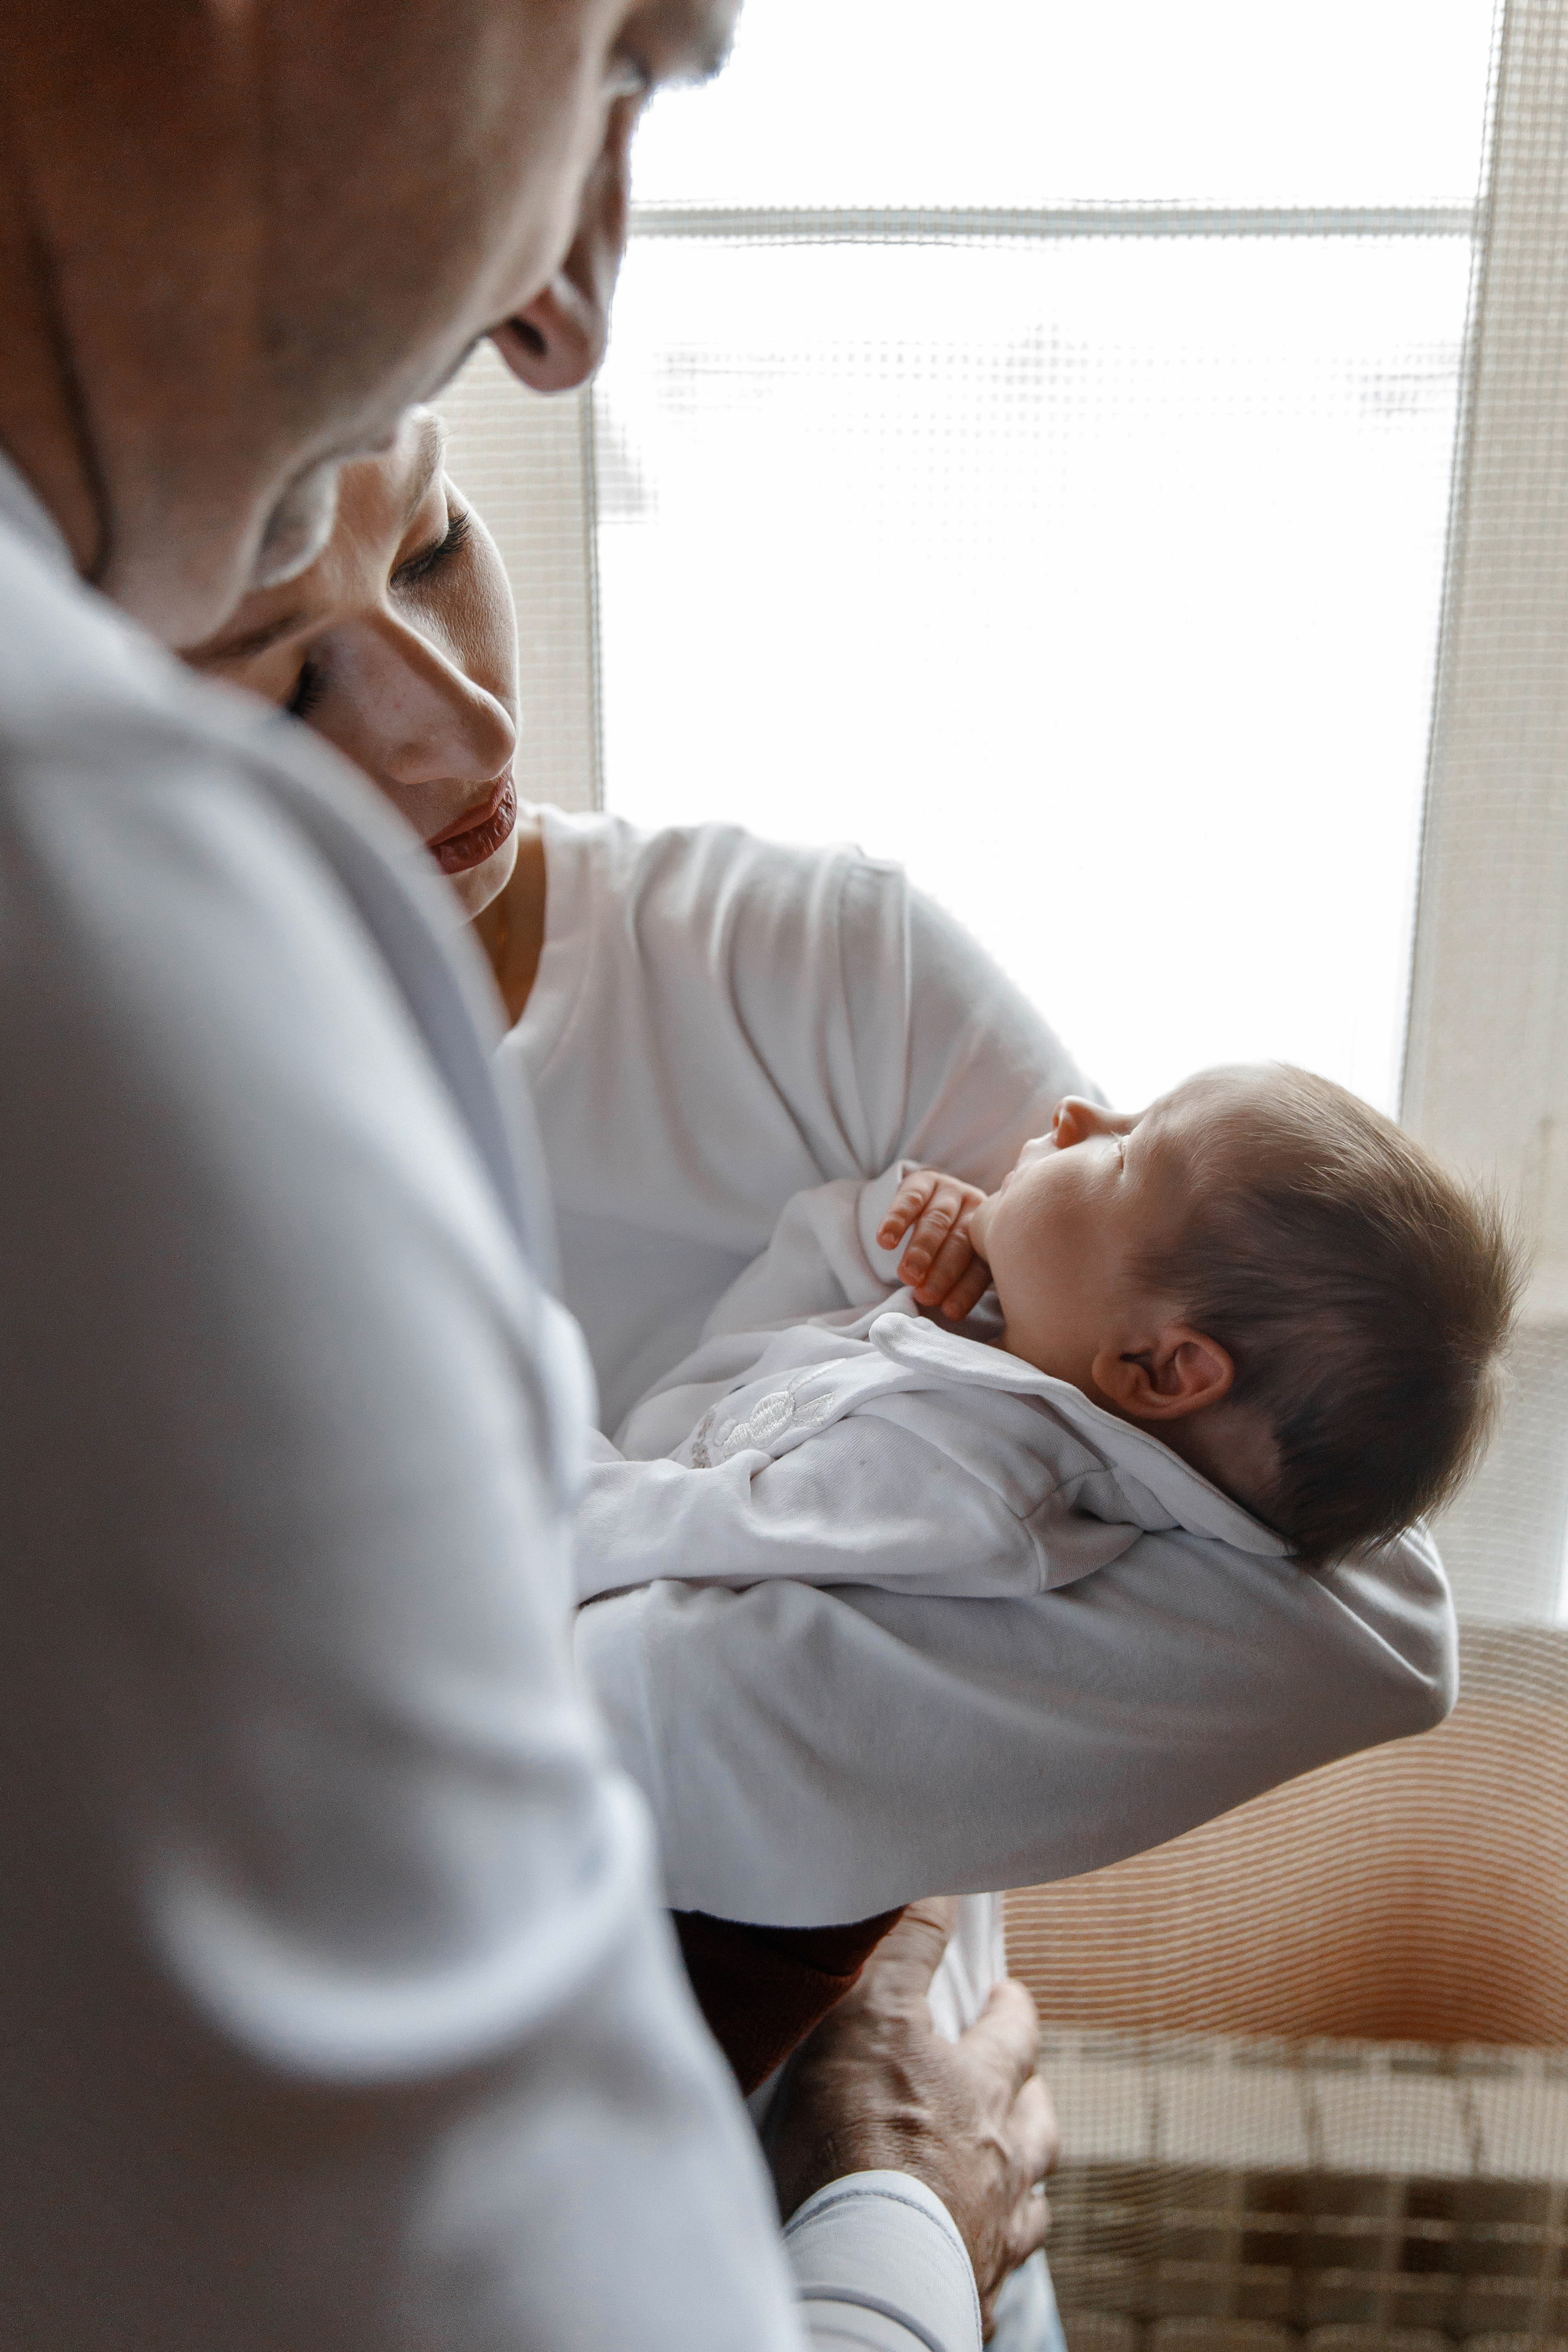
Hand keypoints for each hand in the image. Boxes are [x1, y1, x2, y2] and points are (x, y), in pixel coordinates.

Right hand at [763, 1900, 1059, 2333]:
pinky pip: (1004, 2256)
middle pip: (1036, 2113)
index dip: (1009, 2004)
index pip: (1011, 2027)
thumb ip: (905, 1952)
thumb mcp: (870, 2018)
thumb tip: (938, 1889)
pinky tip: (984, 2236)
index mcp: (978, 2086)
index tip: (1005, 1990)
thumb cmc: (859, 2138)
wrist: (869, 2267)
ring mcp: (996, 2224)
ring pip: (1033, 2187)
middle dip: (1029, 2084)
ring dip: (1027, 2161)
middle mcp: (1002, 2154)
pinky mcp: (977, 2284)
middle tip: (1018, 2067)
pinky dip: (999, 2236)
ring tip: (1016, 2156)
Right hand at [877, 1170, 992, 1321]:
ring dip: (921, 1250)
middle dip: (943, 1271)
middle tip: (925, 1295)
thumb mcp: (963, 1261)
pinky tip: (885, 1241)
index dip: (965, 1291)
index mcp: (990, 1236)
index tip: (950, 1312)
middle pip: (960, 1242)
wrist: (931, 1201)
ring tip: (906, 1275)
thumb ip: (963, 1281)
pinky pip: (911, 1199)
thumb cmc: (949, 1246)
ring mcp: (950, 1193)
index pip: (980, 1266)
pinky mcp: (924, 1181)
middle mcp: (975, 1211)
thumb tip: (950, 1316)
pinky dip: (897, 1220)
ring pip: (937, 1221)